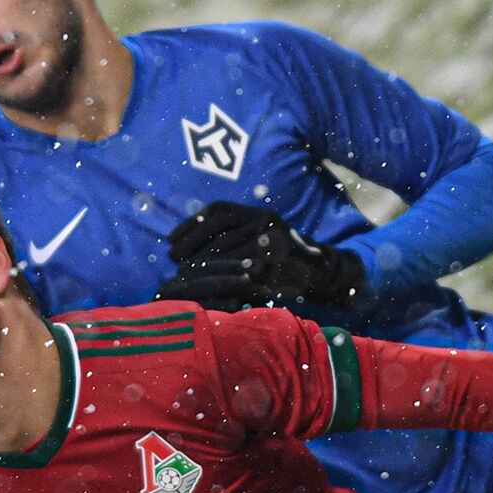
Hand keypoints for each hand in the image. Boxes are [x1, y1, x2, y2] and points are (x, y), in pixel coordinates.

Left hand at [155, 202, 363, 311]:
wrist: (321, 273)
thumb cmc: (280, 262)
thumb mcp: (254, 244)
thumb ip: (230, 241)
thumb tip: (187, 250)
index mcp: (255, 213)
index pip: (217, 211)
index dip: (191, 224)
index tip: (170, 240)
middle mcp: (264, 219)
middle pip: (219, 227)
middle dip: (192, 243)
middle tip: (174, 259)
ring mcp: (275, 236)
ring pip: (229, 245)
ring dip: (204, 259)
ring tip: (186, 272)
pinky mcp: (281, 257)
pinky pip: (246, 264)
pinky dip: (226, 273)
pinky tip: (211, 281)